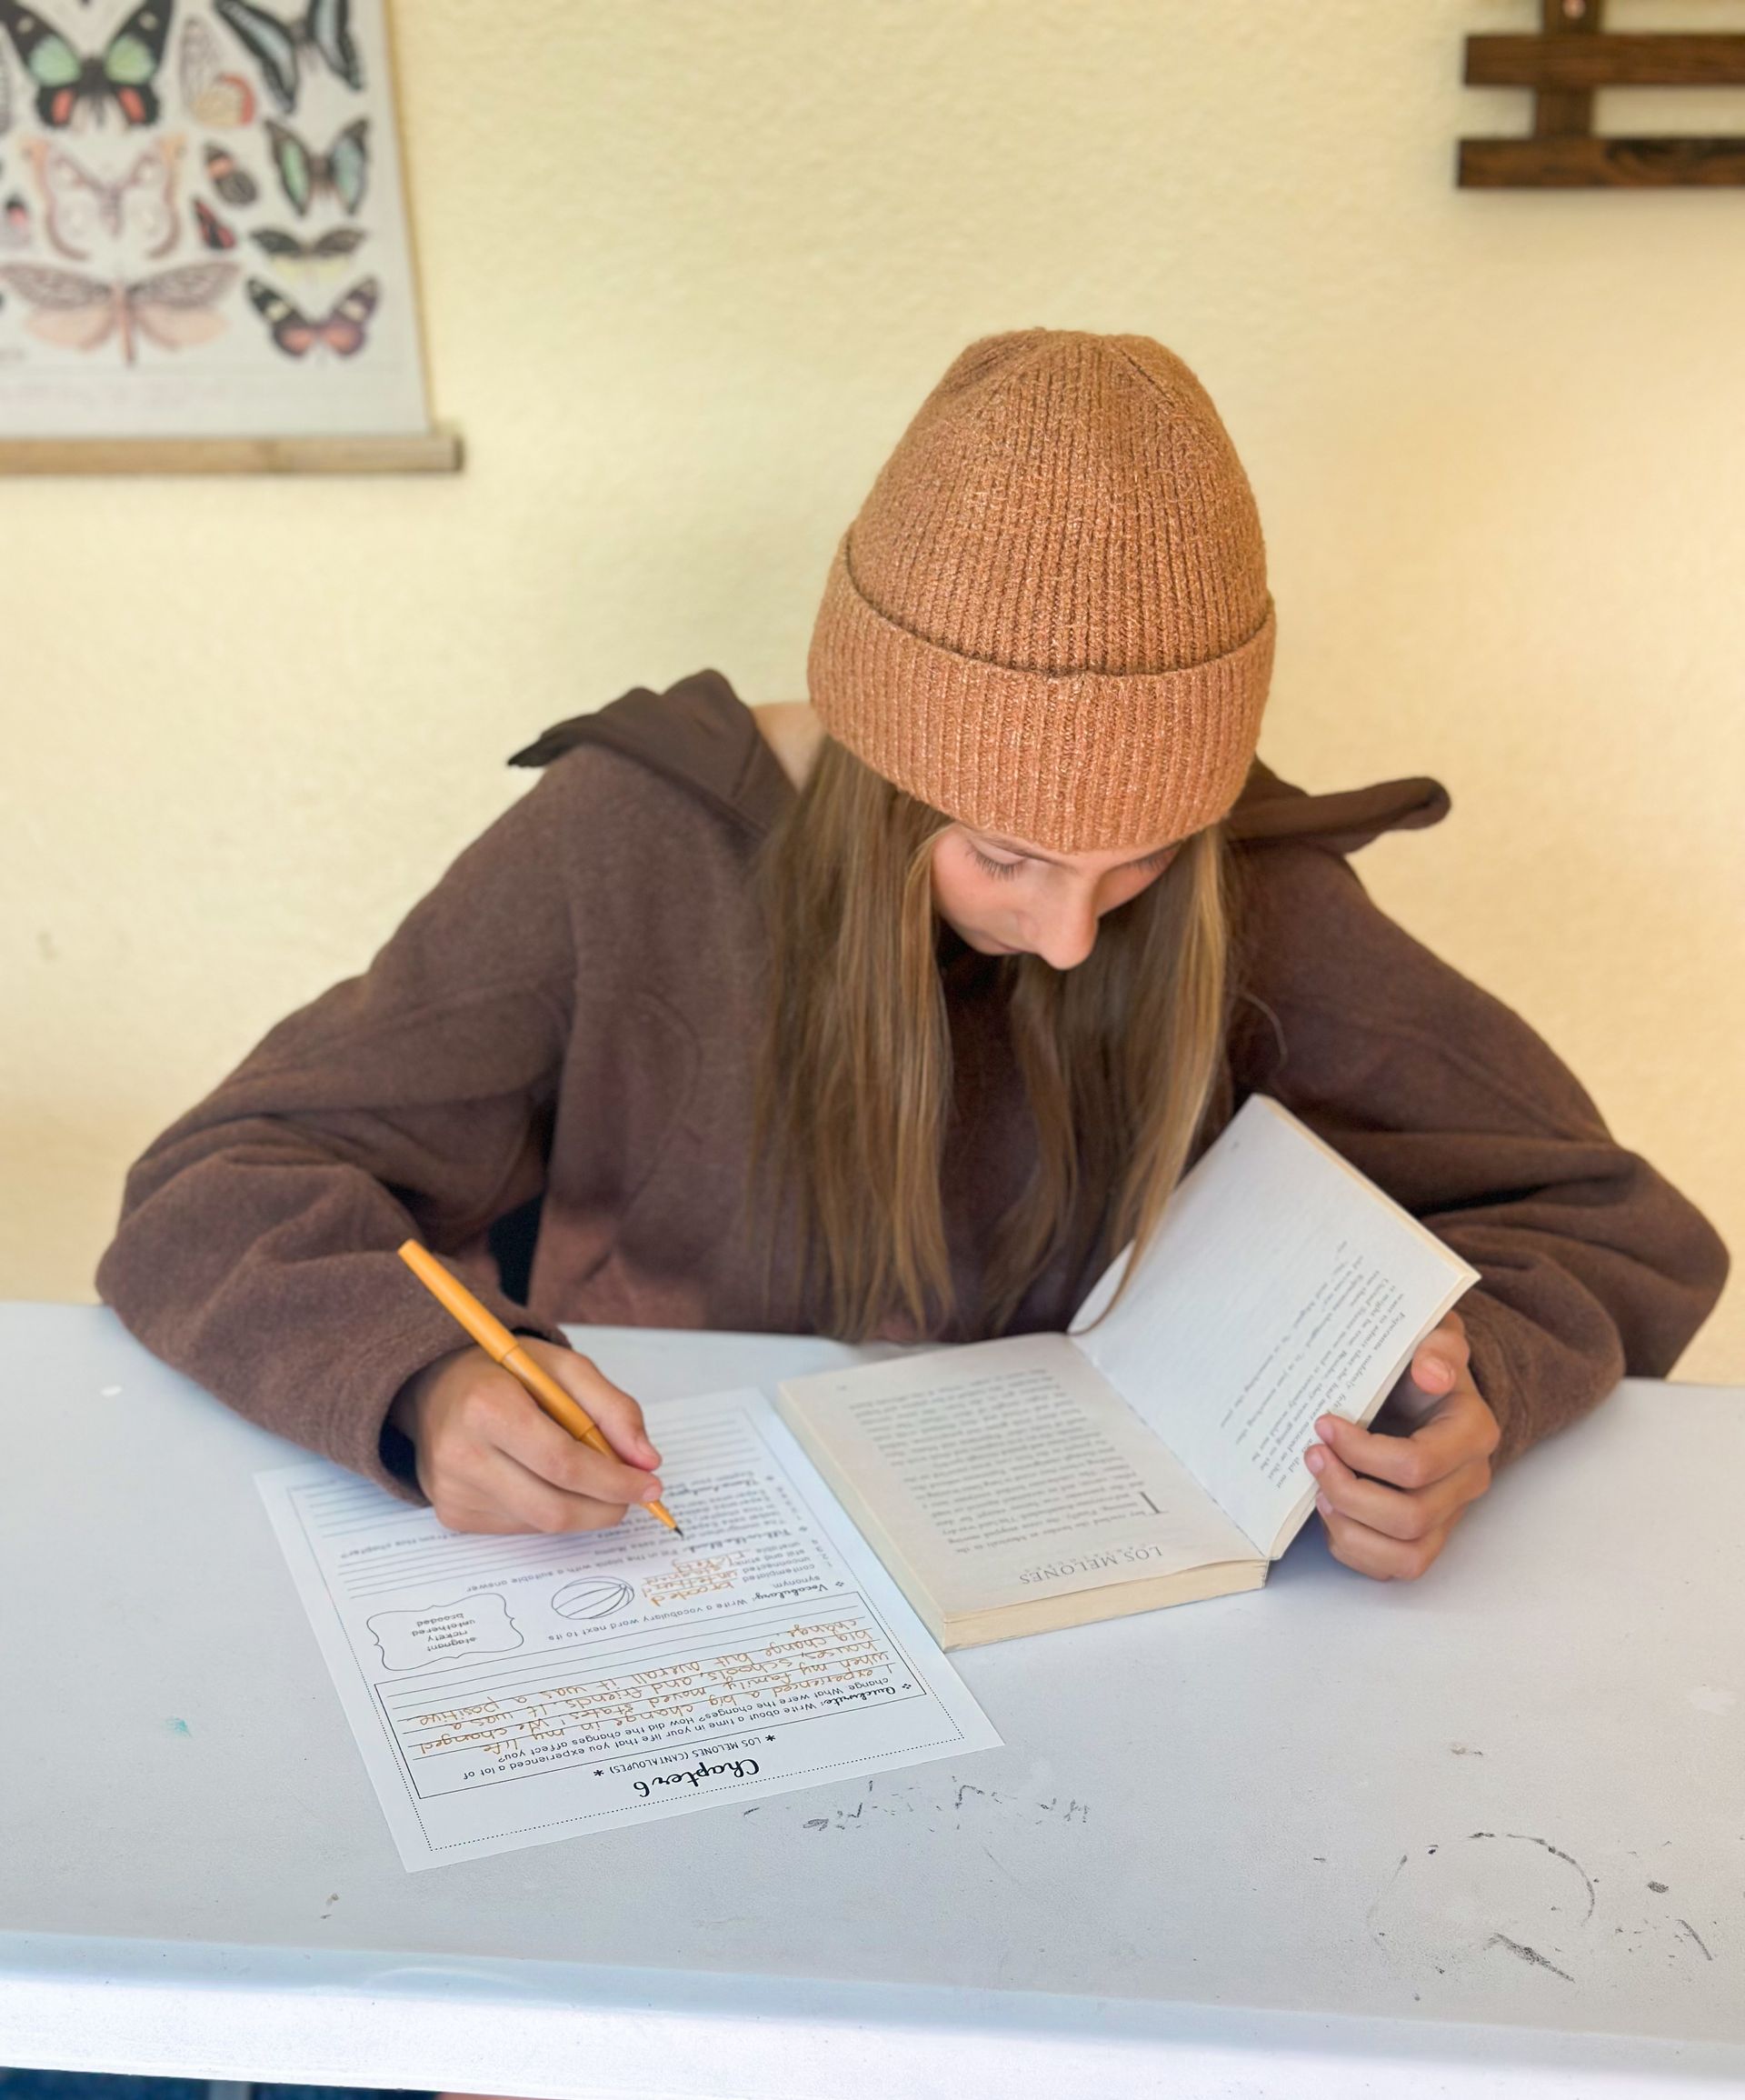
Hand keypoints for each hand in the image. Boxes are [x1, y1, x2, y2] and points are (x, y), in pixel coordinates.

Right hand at [390, 1338, 663, 1534]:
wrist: (436, 1387)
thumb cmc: (505, 1373)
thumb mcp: (564, 1367)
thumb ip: (612, 1407)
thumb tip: (646, 1461)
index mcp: (487, 1406)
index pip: (562, 1463)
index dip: (613, 1481)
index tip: (650, 1485)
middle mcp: (461, 1454)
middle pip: (553, 1507)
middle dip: (606, 1506)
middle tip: (634, 1495)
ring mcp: (452, 1491)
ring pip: (541, 1523)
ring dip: (581, 1509)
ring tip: (590, 1477)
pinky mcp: (453, 1515)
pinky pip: (522, 1526)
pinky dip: (550, 1510)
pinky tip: (546, 1480)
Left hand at [1303, 1309, 1499, 1580]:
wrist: (1422, 1386)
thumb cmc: (1418, 1364)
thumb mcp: (1431, 1337)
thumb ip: (1437, 1345)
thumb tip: (1429, 1371)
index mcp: (1472, 1433)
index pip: (1416, 1465)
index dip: (1361, 1452)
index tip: (1323, 1424)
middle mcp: (1468, 1482)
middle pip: (1409, 1517)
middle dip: (1347, 1490)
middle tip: (1312, 1456)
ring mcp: (1449, 1515)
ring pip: (1407, 1556)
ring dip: (1350, 1527)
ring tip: (1318, 1490)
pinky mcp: (1425, 1536)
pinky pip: (1394, 1568)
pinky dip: (1354, 1548)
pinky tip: (1331, 1511)